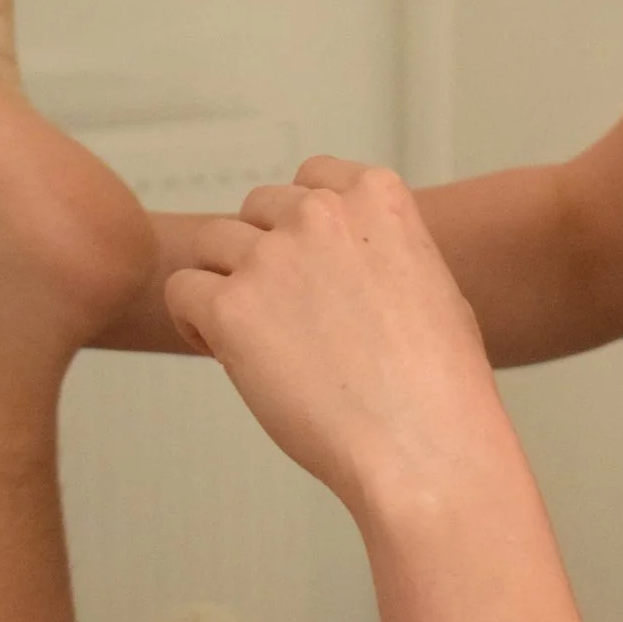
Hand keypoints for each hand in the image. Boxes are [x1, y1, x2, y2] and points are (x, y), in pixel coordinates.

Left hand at [165, 157, 510, 517]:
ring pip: (212, 243)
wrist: (423, 445)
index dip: (302, 222)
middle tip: (286, 312)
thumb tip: (345, 263)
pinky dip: (195, 320)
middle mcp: (321, 215)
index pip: (314, 176)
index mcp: (378, 198)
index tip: (309, 260)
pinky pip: (182, 290)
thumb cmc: (440, 386)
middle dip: (264, 253)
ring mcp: (272, 257)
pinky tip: (226, 353)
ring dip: (226, 283)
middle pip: (258, 208)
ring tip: (253, 337)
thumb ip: (381, 252)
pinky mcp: (231, 307)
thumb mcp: (433, 284)